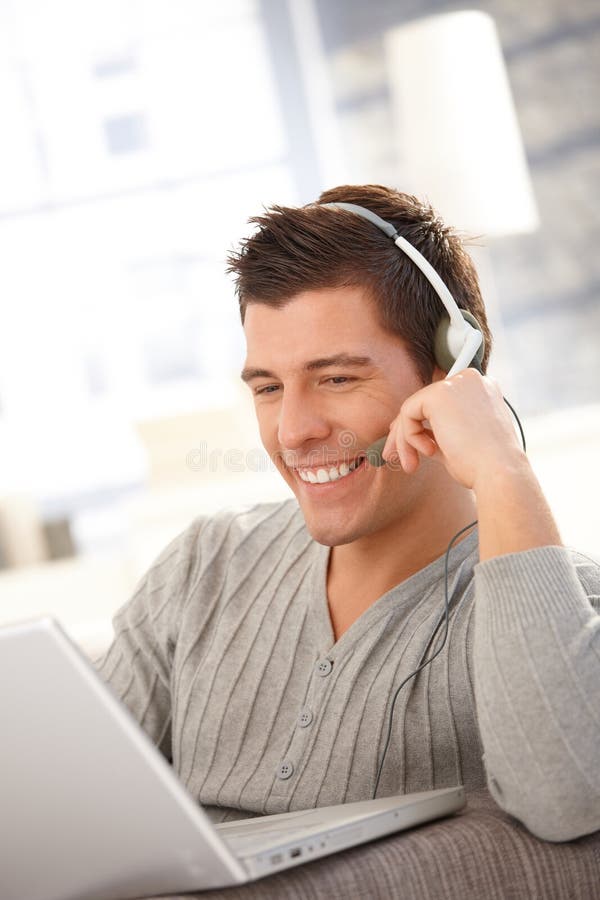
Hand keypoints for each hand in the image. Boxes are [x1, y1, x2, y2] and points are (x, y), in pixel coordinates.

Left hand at [382, 369, 524, 491]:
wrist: (499, 472)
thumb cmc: (484, 466)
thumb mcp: (459, 442)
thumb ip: (437, 430)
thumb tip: (408, 431)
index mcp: (480, 390)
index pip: (441, 402)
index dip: (422, 422)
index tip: (409, 444)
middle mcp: (470, 380)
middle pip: (424, 402)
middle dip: (405, 432)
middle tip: (396, 457)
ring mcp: (456, 383)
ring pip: (413, 408)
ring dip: (405, 440)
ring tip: (412, 465)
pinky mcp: (440, 393)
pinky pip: (408, 413)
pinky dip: (410, 437)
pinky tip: (429, 452)